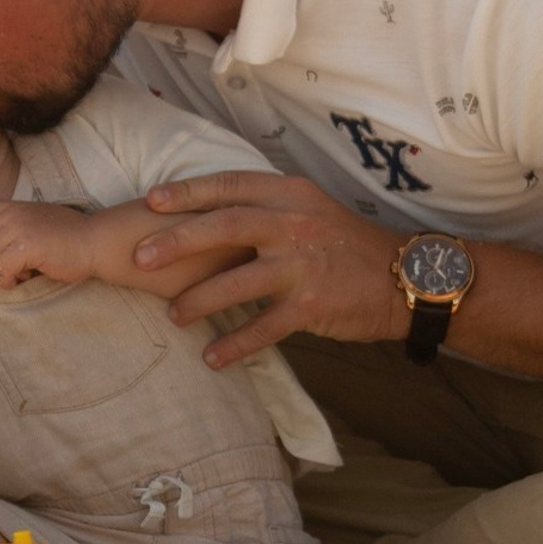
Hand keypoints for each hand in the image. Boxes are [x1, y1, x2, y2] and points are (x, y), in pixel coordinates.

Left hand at [0, 200, 93, 287]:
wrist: (94, 242)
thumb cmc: (68, 238)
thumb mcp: (35, 222)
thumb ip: (13, 227)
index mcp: (13, 206)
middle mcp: (12, 214)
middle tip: (12, 267)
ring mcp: (19, 228)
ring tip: (20, 272)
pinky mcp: (27, 246)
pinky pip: (0, 269)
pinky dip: (6, 281)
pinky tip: (22, 280)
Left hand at [135, 173, 406, 369]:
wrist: (403, 277)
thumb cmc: (347, 241)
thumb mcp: (311, 207)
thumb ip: (269, 206)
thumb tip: (216, 208)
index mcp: (290, 194)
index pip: (230, 185)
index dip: (188, 192)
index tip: (150, 200)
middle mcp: (294, 223)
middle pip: (225, 226)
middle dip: (178, 241)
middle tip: (139, 256)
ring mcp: (303, 265)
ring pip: (237, 282)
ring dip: (199, 300)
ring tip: (173, 316)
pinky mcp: (312, 305)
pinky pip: (264, 328)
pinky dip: (236, 345)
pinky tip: (213, 358)